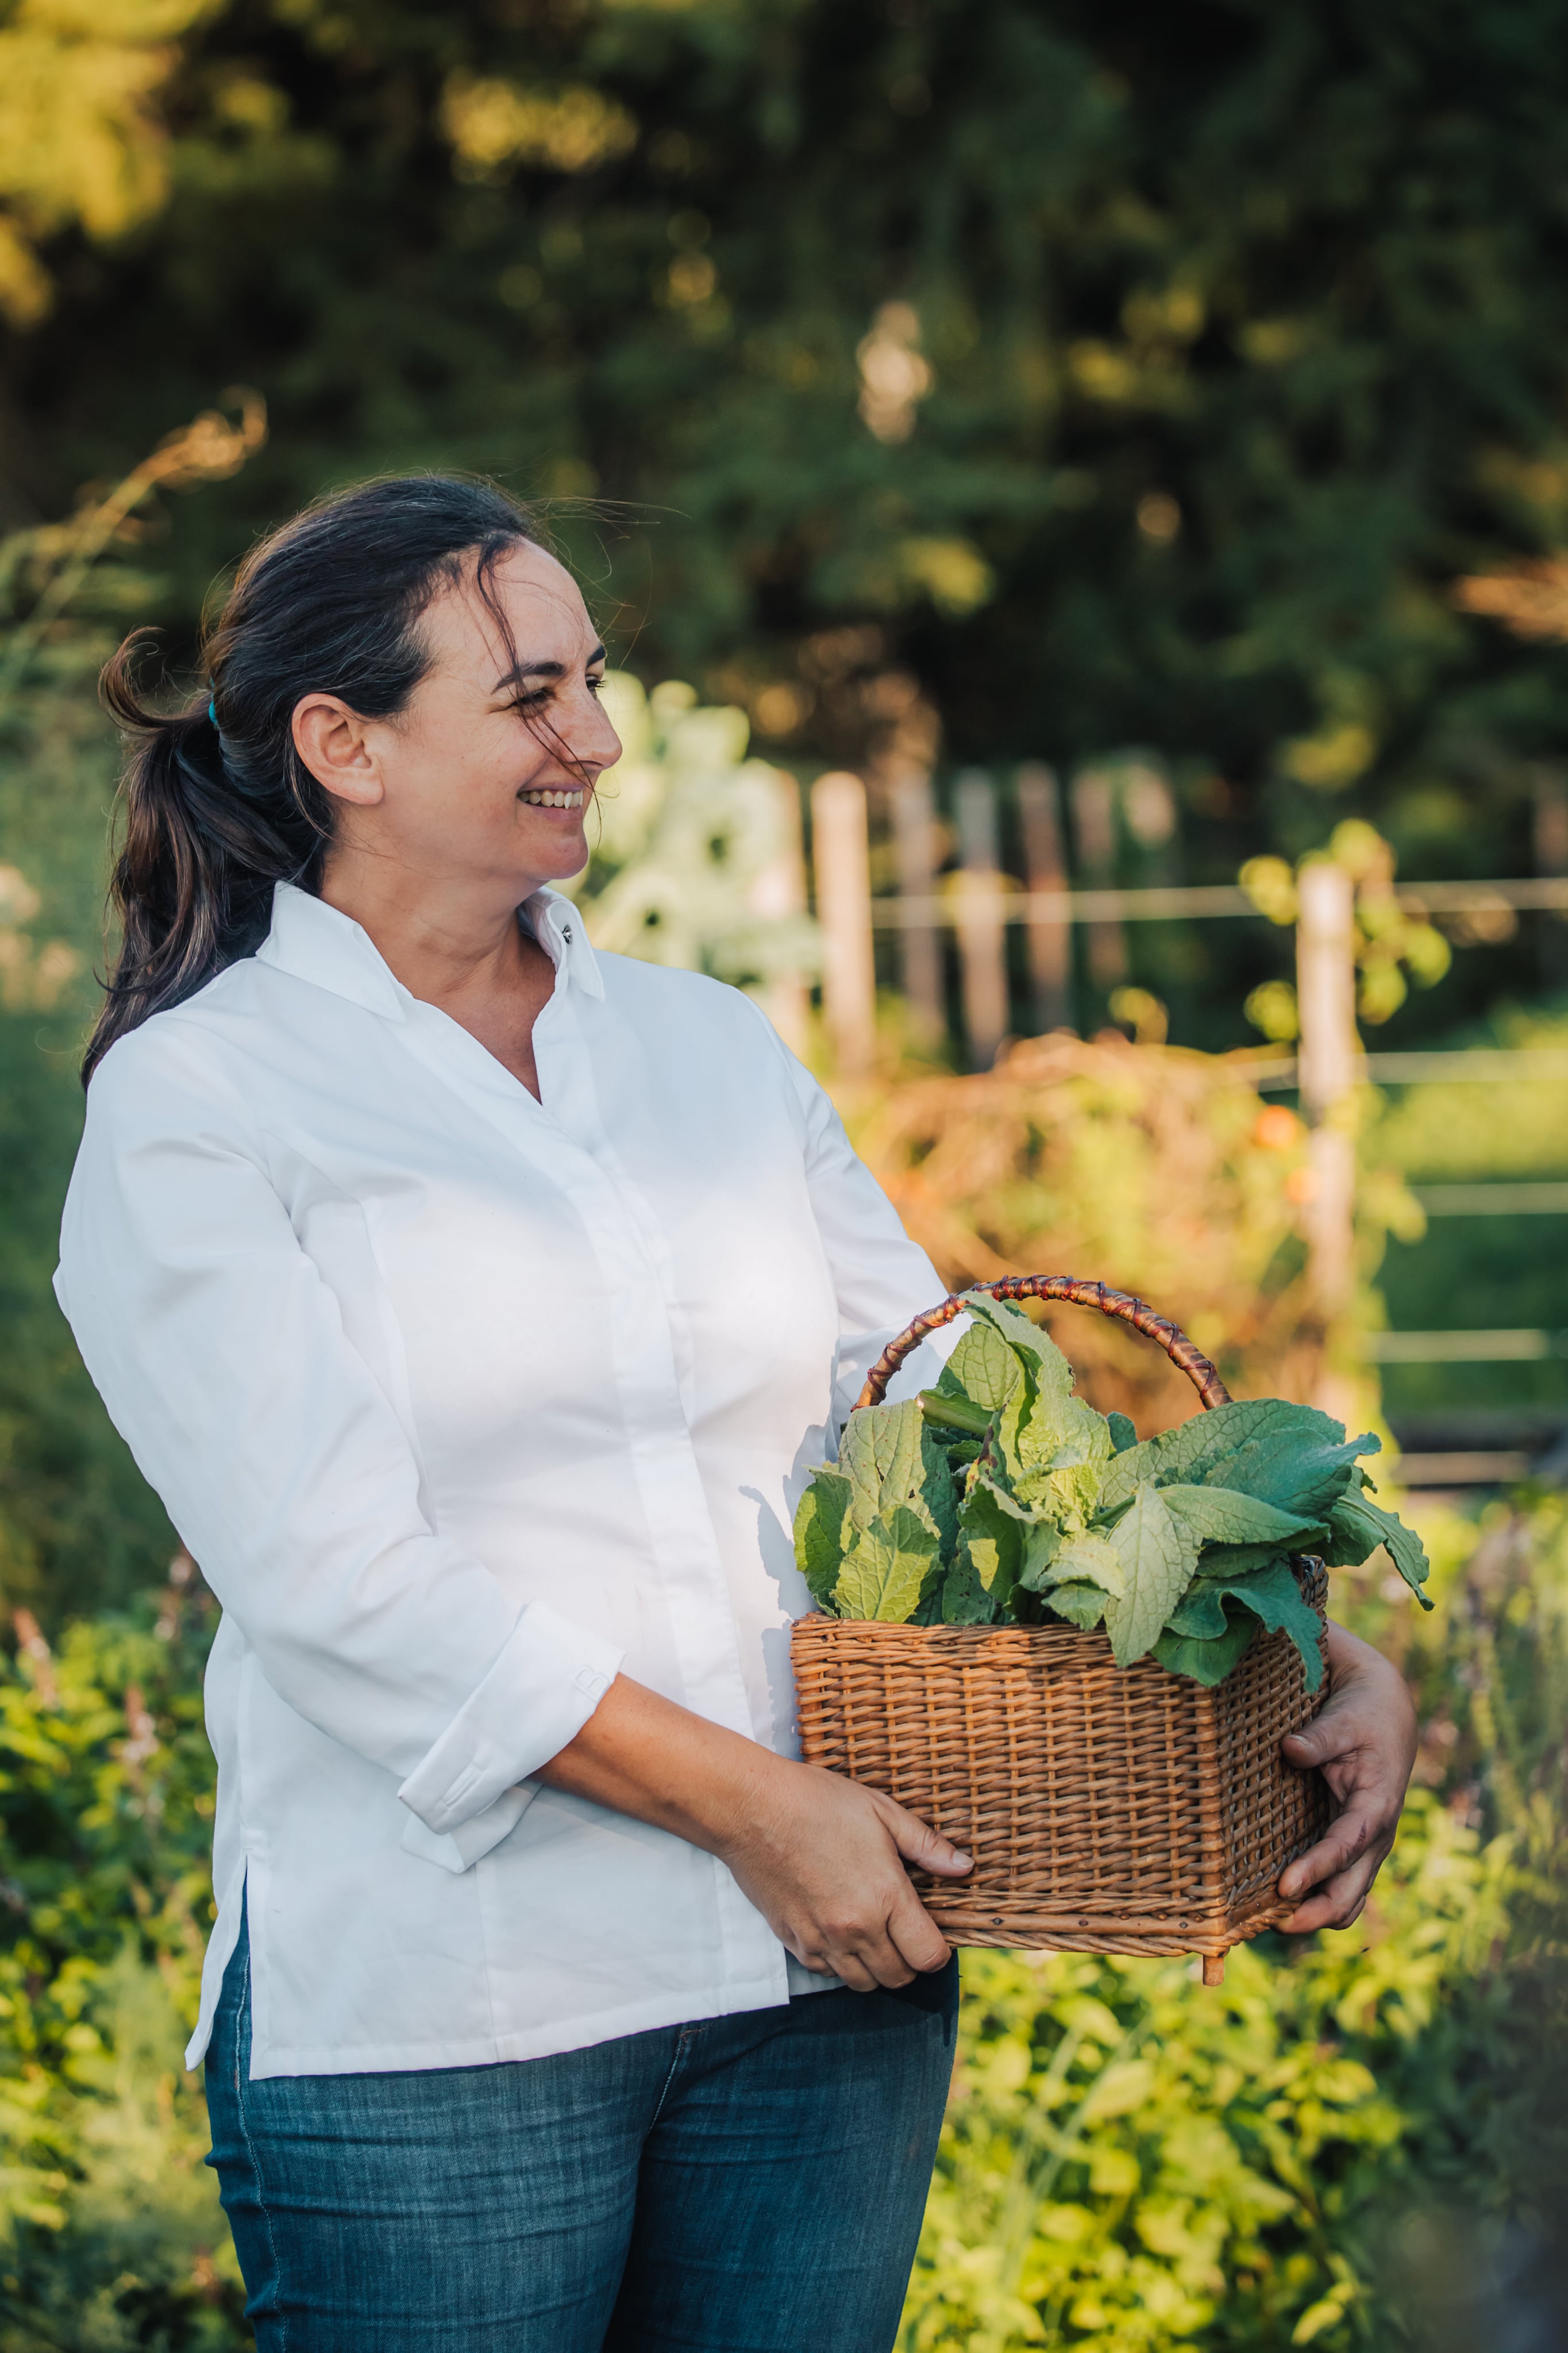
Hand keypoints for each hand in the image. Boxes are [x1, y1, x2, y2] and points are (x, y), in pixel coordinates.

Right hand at [718, 1761, 972, 1993]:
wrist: (751, 1807)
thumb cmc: (818, 1801)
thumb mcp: (881, 1812)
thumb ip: (927, 1845)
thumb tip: (965, 1867)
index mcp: (885, 1896)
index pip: (929, 1956)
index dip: (939, 1951)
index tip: (933, 1932)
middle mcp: (856, 1928)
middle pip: (899, 1977)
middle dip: (910, 1961)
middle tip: (905, 1931)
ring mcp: (821, 1940)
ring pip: (863, 1983)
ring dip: (877, 1967)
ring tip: (875, 1933)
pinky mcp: (793, 1941)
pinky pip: (828, 1973)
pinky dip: (841, 1963)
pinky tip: (841, 1932)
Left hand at [1276, 1619, 1417, 1932]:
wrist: (1387, 1713)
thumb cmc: (1363, 1715)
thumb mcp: (1344, 1719)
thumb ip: (1320, 1738)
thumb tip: (1289, 1749)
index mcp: (1377, 1806)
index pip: (1345, 1847)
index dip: (1316, 1870)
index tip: (1284, 1888)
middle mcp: (1375, 1837)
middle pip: (1350, 1893)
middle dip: (1314, 1915)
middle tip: (1269, 1924)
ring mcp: (1365, 1848)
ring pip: (1346, 1901)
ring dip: (1313, 1917)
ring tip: (1267, 1923)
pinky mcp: (1352, 1848)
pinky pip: (1339, 1888)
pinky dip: (1314, 1903)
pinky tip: (1278, 1907)